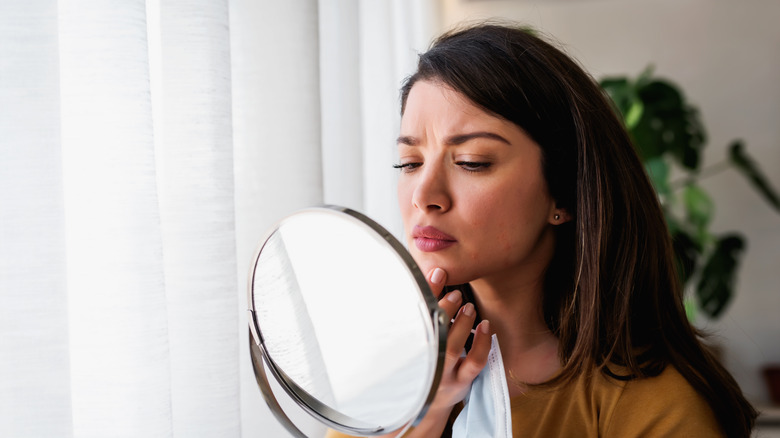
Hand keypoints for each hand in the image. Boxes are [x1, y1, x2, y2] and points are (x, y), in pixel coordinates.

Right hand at [427, 267, 491, 410]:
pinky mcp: (460, 382)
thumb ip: (425, 310)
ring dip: (462, 323)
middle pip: (433, 331)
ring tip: (468, 307)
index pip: (417, 315)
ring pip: (453, 347)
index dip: (427, 293)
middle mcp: (424, 361)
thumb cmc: (423, 361)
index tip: (437, 273)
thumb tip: (435, 275)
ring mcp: (442, 373)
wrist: (426, 403)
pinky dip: (482, 343)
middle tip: (455, 294)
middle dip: (444, 309)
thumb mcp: (419, 338)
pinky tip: (485, 326)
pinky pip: (474, 362)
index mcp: (410, 346)